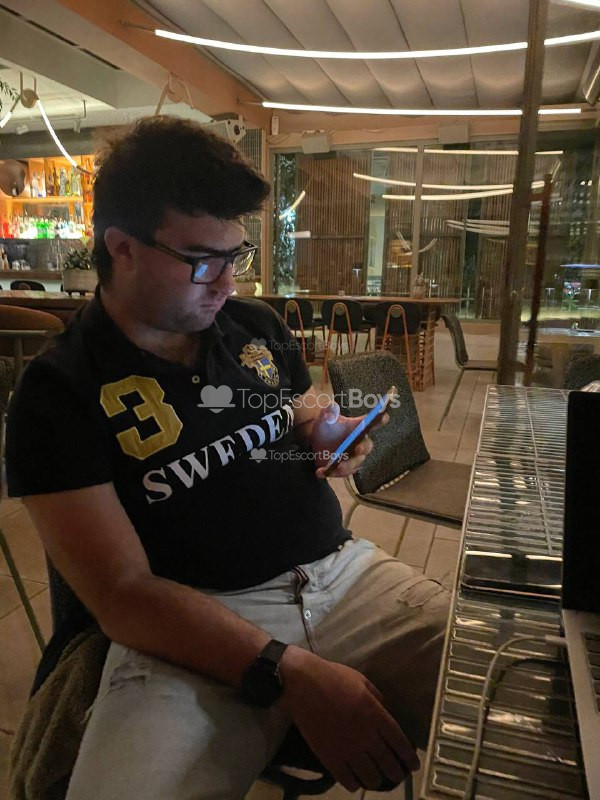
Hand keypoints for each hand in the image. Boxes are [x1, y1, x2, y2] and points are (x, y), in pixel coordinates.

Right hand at [279, 648, 418, 791]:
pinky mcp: (330, 757)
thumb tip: (387, 713)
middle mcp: (366, 735)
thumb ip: (378, 699)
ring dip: (375, 780)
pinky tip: (355, 782)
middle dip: (395, 772)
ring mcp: (347, 749)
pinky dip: (354, 784)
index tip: (414, 765)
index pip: (399, 742)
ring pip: (369, 776)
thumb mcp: (362, 681)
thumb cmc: (334, 677)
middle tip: (397, 775)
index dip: (408, 756)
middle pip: (387, 763)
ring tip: (375, 779)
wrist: (303, 683)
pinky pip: (347, 780)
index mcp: (376, 715)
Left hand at [309, 400, 388, 478]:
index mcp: (359, 428)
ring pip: (355, 464)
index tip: (384, 417)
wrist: (315, 440)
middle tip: (357, 449)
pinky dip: (331, 473)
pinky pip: (340, 473)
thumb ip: (330, 411)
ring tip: (337, 466)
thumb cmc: (326, 426)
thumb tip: (332, 407)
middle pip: (366, 447)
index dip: (380, 420)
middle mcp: (359, 444)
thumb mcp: (325, 416)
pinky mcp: (344, 469)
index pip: (373, 423)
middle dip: (363, 449)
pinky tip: (320, 472)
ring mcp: (353, 458)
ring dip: (347, 466)